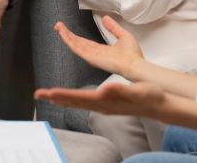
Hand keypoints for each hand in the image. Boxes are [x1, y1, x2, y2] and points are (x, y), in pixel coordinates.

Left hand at [35, 81, 165, 117]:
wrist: (158, 105)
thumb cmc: (149, 96)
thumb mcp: (137, 91)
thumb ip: (121, 90)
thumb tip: (105, 89)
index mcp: (105, 101)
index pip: (79, 98)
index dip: (63, 95)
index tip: (48, 92)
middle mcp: (102, 105)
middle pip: (74, 102)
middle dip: (56, 98)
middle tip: (38, 94)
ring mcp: (104, 106)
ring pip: (78, 103)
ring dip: (62, 99)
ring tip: (48, 96)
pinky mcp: (107, 104)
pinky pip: (84, 102)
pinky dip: (73, 99)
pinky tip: (69, 98)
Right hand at [55, 15, 144, 79]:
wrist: (135, 65)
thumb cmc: (133, 55)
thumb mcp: (123, 35)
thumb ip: (113, 27)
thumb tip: (105, 18)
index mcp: (102, 50)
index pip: (86, 42)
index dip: (76, 36)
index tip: (68, 29)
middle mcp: (95, 54)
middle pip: (77, 43)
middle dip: (67, 34)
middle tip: (58, 26)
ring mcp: (92, 56)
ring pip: (75, 45)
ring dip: (66, 35)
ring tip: (58, 27)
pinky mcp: (91, 58)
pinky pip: (77, 48)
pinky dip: (69, 41)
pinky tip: (64, 34)